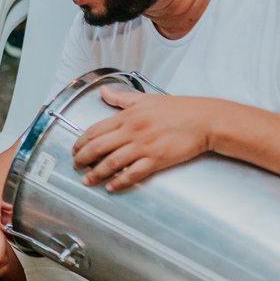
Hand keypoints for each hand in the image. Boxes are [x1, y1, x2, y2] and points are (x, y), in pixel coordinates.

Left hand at [70, 86, 214, 191]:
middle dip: (82, 160)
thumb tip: (103, 92)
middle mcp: (131, 131)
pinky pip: (132, 174)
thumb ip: (121, 98)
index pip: (94, 131)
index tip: (74, 151)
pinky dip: (119, 183)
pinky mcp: (157, 159)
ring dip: (96, 174)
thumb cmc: (179, 109)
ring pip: (111, 163)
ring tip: (87, 181)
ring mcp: (143, 146)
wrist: (206, 120)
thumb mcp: (146, 98)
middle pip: (97, 148)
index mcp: (127, 116)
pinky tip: (112, 187)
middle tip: (75, 167)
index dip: (80, 143)